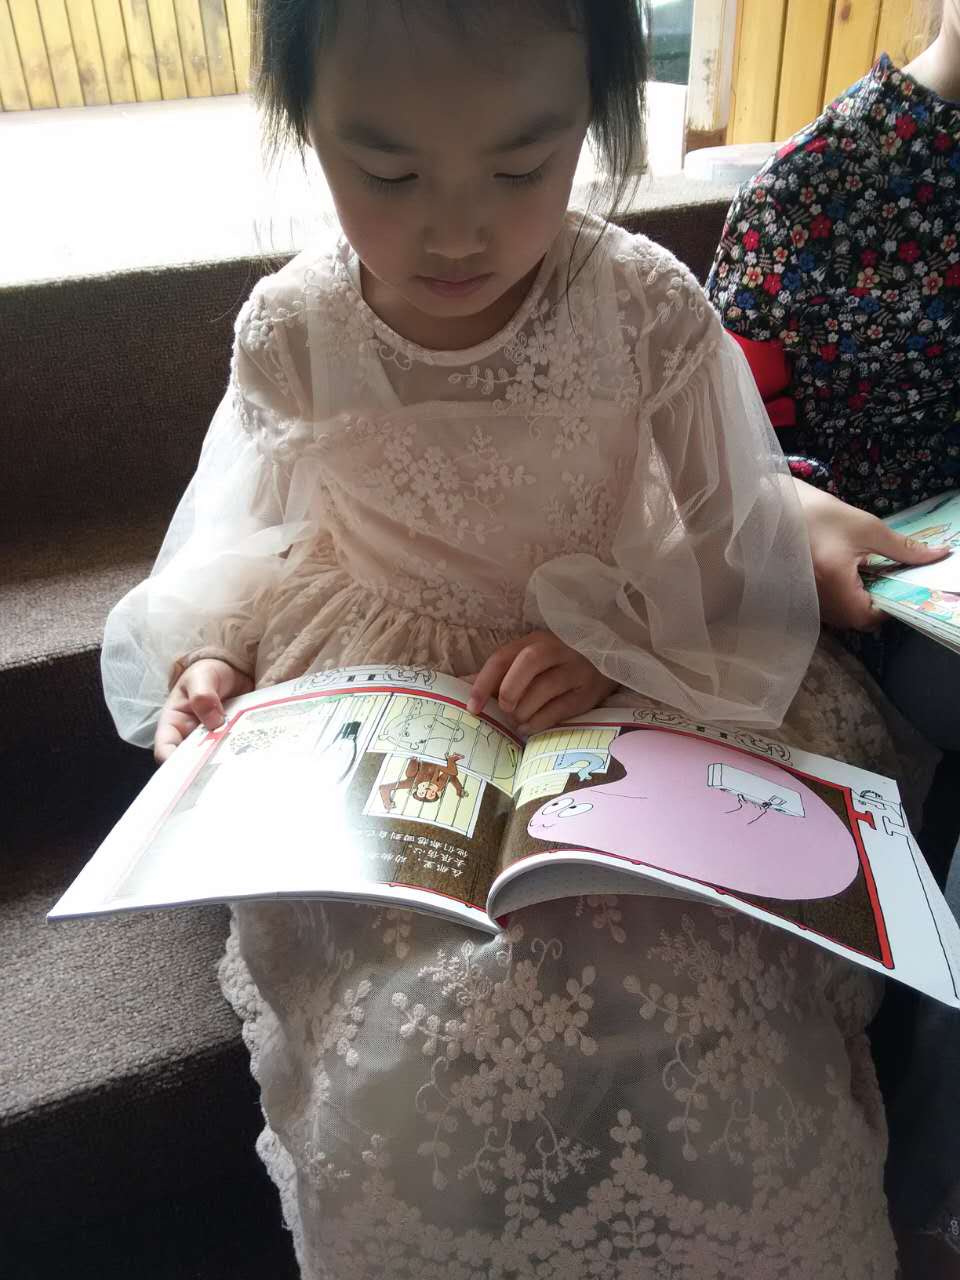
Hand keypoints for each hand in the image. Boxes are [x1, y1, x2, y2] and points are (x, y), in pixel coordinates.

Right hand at [154, 658, 253, 763]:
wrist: (233, 670)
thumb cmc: (207, 672)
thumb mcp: (201, 677)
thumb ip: (202, 695)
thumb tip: (214, 721)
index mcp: (174, 724)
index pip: (165, 750)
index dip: (172, 763)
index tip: (188, 770)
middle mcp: (191, 737)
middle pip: (191, 762)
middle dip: (203, 768)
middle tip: (220, 770)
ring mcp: (212, 740)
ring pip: (214, 760)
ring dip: (224, 762)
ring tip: (238, 765)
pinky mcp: (231, 740)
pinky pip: (234, 751)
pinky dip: (240, 753)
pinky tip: (252, 754)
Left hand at [465, 631, 616, 732]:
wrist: (607, 659)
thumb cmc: (556, 664)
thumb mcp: (528, 659)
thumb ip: (498, 672)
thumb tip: (459, 684)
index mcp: (535, 640)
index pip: (503, 657)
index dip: (483, 683)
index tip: (472, 708)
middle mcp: (557, 649)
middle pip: (529, 661)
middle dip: (511, 689)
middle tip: (505, 708)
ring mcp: (576, 669)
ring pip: (547, 686)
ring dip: (525, 709)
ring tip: (517, 720)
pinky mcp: (590, 691)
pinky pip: (562, 707)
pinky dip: (540, 721)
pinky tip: (529, 727)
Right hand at [794, 478, 950, 629]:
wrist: (777, 508)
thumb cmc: (821, 515)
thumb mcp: (867, 528)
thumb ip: (903, 548)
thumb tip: (937, 555)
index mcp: (836, 584)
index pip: (869, 616)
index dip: (889, 606)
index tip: (897, 586)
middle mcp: (819, 599)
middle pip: (855, 620)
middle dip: (874, 605)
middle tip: (883, 579)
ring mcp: (808, 599)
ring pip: (841, 617)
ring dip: (857, 602)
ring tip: (863, 575)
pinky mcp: (802, 595)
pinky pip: (828, 608)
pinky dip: (842, 598)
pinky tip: (845, 576)